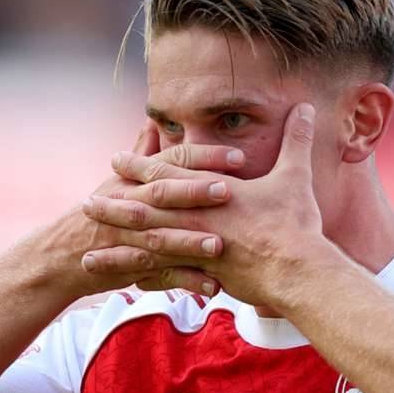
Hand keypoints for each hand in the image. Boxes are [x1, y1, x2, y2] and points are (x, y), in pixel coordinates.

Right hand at [51, 122, 245, 298]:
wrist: (60, 255)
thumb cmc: (99, 214)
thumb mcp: (118, 181)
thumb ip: (141, 153)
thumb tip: (153, 120)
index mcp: (134, 179)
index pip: (171, 161)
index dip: (203, 156)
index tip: (239, 156)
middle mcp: (128, 203)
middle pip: (162, 193)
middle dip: (193, 191)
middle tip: (228, 191)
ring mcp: (125, 236)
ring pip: (159, 236)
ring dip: (189, 241)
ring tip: (220, 244)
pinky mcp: (126, 266)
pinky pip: (157, 276)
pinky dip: (184, 281)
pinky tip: (211, 287)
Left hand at [80, 103, 329, 306]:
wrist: (297, 270)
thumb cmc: (295, 223)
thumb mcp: (295, 175)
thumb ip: (297, 140)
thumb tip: (308, 107)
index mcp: (210, 191)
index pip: (167, 173)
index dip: (139, 166)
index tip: (116, 160)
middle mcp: (195, 218)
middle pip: (145, 209)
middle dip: (114, 205)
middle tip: (85, 203)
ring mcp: (194, 248)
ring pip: (145, 245)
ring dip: (116, 247)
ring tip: (87, 251)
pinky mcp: (200, 275)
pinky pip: (163, 277)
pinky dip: (142, 280)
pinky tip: (120, 285)